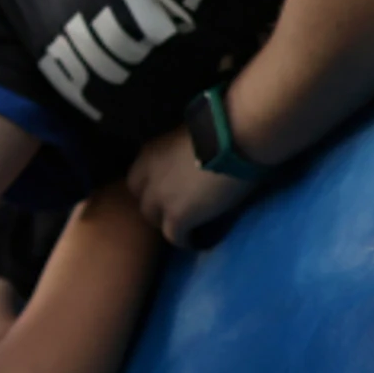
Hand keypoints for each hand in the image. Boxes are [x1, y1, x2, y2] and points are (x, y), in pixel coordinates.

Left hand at [125, 129, 256, 249]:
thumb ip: (179, 154)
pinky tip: (197, 242)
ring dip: (170, 225)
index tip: (168, 194)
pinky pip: (175, 237)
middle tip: (178, 213)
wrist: (236, 137)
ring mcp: (160, 198)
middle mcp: (148, 176)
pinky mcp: (178, 216)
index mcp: (150, 153)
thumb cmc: (222, 131)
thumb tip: (188, 164)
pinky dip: (186, 240)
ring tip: (188, 229)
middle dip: (157, 209)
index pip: (137, 180)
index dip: (151, 189)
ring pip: (155, 222)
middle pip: (143, 203)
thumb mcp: (188, 140)